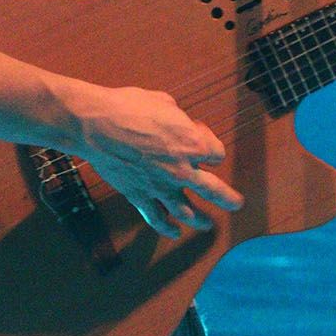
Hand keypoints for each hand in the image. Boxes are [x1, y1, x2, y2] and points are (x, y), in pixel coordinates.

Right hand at [72, 85, 243, 238]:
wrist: (98, 126)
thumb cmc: (131, 108)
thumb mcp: (164, 103)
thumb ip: (178, 119)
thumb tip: (179, 123)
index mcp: (194, 145)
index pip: (215, 152)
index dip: (209, 142)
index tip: (199, 134)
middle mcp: (183, 171)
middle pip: (214, 190)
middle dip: (228, 198)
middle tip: (236, 203)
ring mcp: (161, 187)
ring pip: (188, 212)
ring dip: (201, 220)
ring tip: (208, 225)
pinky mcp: (140, 196)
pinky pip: (156, 218)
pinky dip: (166, 229)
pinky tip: (173, 233)